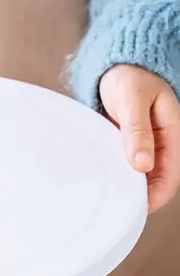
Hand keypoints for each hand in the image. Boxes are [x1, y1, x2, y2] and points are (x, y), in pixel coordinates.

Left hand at [100, 64, 179, 212]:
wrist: (115, 65)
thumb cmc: (128, 78)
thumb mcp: (133, 102)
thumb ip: (137, 132)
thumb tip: (142, 165)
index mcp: (172, 134)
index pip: (170, 176)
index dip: (155, 196)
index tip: (136, 209)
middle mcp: (160, 143)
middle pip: (155, 180)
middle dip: (139, 196)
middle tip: (115, 209)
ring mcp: (144, 145)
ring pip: (139, 175)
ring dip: (127, 186)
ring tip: (107, 199)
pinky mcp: (128, 144)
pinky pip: (125, 165)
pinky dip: (117, 174)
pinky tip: (102, 181)